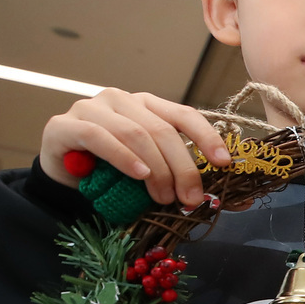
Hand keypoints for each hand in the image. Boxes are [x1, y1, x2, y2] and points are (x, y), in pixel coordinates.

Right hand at [39, 88, 231, 207]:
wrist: (63, 180)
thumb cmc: (112, 175)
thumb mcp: (154, 175)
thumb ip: (186, 180)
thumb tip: (241, 202)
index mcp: (148, 106)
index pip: (184, 115)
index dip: (207, 137)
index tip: (224, 163)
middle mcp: (122, 101)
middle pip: (162, 130)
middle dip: (182, 167)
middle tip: (191, 199)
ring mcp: (92, 108)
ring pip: (136, 133)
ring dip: (156, 169)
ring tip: (163, 197)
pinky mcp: (65, 125)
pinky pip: (100, 137)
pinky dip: (124, 157)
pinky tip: (139, 174)